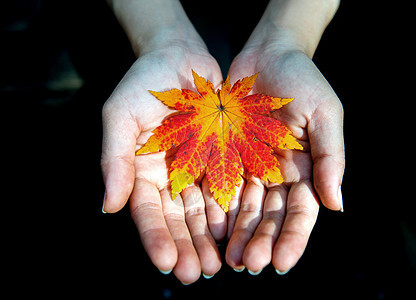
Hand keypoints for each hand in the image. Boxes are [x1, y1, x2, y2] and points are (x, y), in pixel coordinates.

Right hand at [101, 42, 223, 283]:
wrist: (179, 57)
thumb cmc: (143, 83)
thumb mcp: (120, 115)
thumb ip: (115, 159)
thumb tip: (108, 206)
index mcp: (142, 172)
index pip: (148, 212)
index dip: (155, 238)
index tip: (166, 263)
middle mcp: (170, 177)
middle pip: (177, 219)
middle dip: (186, 247)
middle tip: (195, 274)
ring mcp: (197, 169)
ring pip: (204, 211)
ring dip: (209, 238)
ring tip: (219, 264)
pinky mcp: (222, 159)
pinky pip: (228, 188)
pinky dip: (231, 211)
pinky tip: (238, 232)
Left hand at [224, 41, 344, 273]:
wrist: (268, 54)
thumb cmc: (303, 80)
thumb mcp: (324, 114)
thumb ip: (330, 157)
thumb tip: (337, 205)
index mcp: (306, 170)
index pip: (302, 212)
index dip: (293, 238)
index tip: (281, 262)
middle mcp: (278, 175)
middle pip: (271, 216)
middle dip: (262, 241)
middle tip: (250, 264)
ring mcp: (252, 167)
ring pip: (246, 209)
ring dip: (239, 234)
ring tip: (230, 259)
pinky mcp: (228, 156)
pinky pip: (223, 186)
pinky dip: (219, 210)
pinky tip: (213, 230)